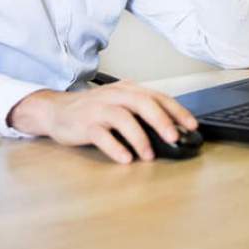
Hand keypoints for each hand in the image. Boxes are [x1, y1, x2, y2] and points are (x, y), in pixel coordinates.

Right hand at [7, 81, 198, 162]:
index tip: (191, 125)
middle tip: (174, 138)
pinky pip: (101, 134)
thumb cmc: (93, 110)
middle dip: (161, 120)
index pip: (157, 96)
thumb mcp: (119, 104)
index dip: (176, 110)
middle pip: (142, 103)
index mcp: (127, 90)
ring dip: (139, 137)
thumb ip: (141, 113)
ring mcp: (98, 109)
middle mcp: (114, 96)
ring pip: (123, 117)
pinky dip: (115, 147)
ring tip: (148, 155)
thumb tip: (172, 131)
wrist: (56, 110)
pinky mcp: (84, 124)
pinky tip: (125, 159)